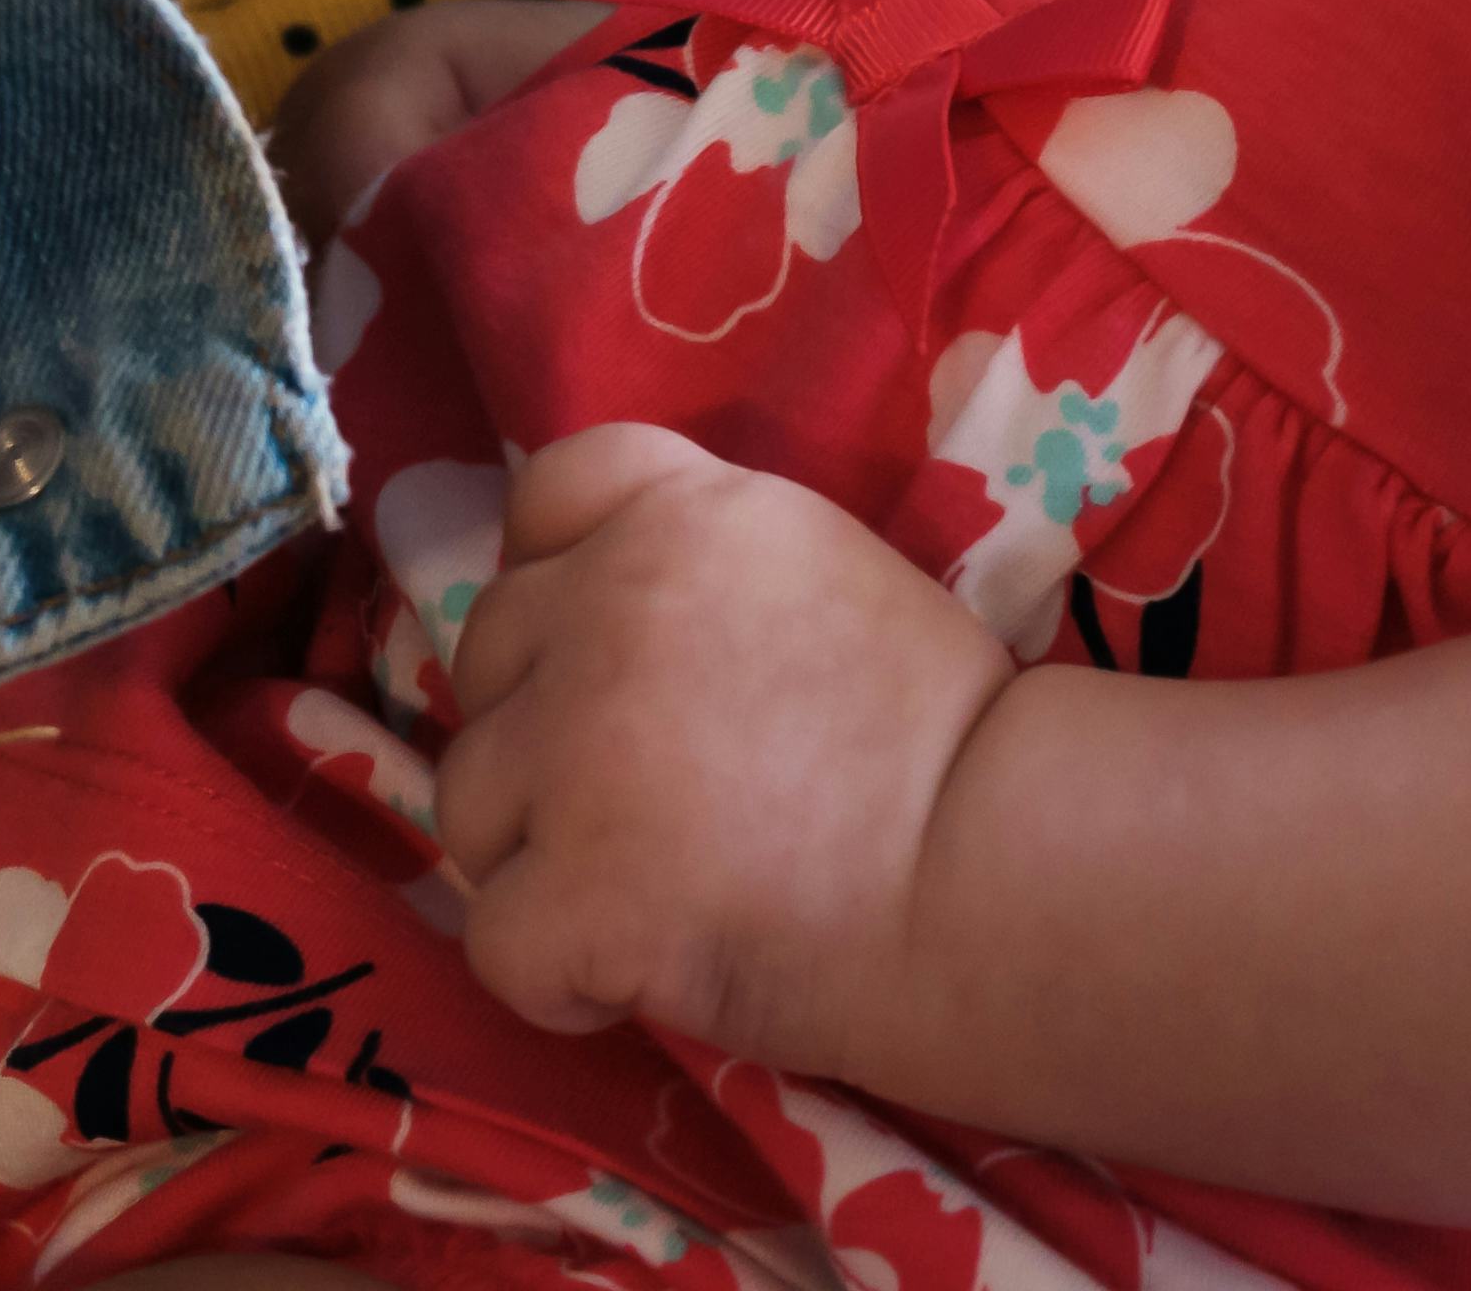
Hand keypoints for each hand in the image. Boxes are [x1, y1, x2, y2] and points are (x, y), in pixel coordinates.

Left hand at [432, 424, 1008, 1059]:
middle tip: (657, 800)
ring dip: (540, 853)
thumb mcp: (824, 576)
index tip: (612, 654)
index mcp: (686, 515)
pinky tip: (650, 971)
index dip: (559, 576)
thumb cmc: (945, 743)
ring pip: (469, 799)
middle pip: (488, 654)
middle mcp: (611, 603)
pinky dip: (560, 977)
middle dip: (545, 729)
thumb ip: (698, 572)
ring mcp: (577, 746)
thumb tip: (589, 618)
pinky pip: (495, 941)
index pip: (547, 493)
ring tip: (660, 888)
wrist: (1000, 873)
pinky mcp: (571, 889)